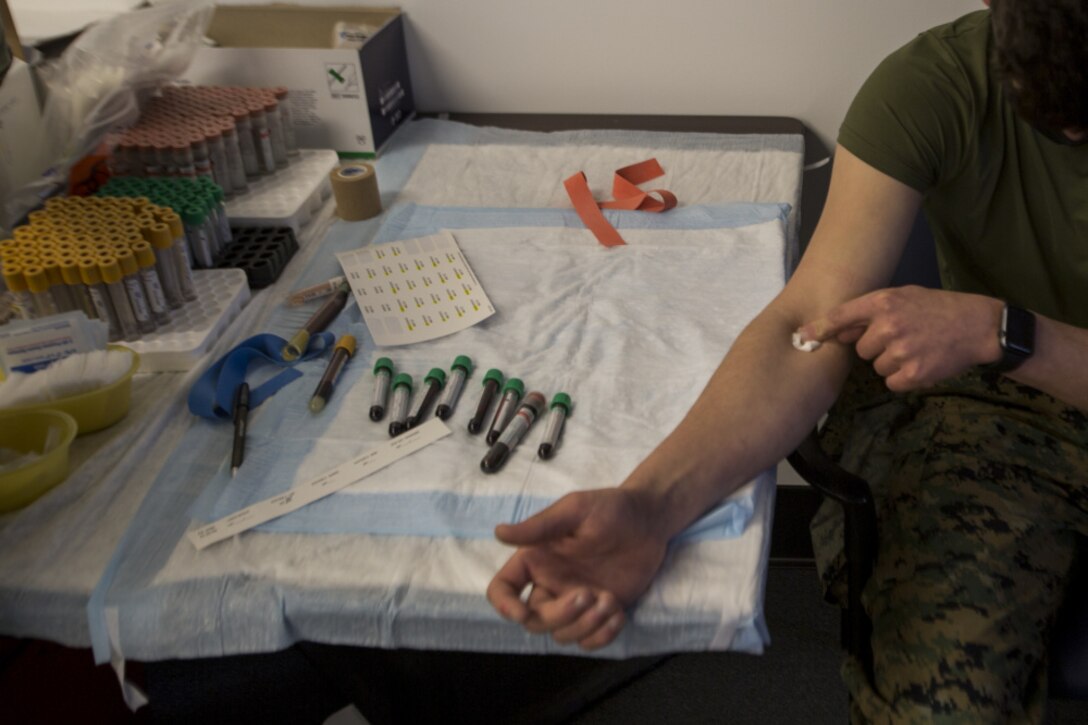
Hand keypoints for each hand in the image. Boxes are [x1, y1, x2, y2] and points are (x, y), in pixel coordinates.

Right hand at [487, 487, 669, 649]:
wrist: (649, 520)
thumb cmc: (609, 508)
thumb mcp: (574, 510)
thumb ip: (538, 526)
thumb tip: (499, 532)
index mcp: (536, 560)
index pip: (504, 588)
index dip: (504, 605)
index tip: (521, 613)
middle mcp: (551, 584)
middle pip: (534, 620)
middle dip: (559, 615)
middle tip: (588, 594)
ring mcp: (575, 601)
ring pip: (562, 635)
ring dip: (584, 626)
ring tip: (609, 601)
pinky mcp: (601, 613)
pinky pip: (590, 641)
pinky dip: (602, 636)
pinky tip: (618, 613)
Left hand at [799, 286, 1001, 390]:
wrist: (978, 326)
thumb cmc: (937, 309)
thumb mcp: (903, 297)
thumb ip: (870, 312)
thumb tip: (838, 334)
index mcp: (884, 303)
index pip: (842, 316)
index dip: (820, 328)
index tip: (803, 337)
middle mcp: (889, 326)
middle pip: (861, 349)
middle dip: (876, 348)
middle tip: (902, 338)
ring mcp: (901, 351)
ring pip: (876, 367)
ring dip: (891, 364)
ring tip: (916, 349)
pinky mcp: (913, 374)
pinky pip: (892, 382)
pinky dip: (904, 378)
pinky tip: (921, 363)